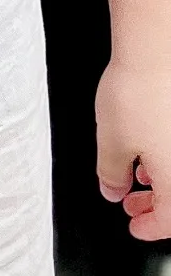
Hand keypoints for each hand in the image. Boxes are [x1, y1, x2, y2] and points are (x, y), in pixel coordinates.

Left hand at [96, 61, 170, 242]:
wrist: (157, 47)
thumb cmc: (139, 91)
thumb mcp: (111, 142)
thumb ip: (111, 173)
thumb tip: (112, 188)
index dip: (151, 228)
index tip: (136, 228)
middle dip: (155, 205)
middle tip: (132, 206)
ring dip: (161, 180)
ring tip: (135, 173)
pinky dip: (166, 156)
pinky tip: (147, 145)